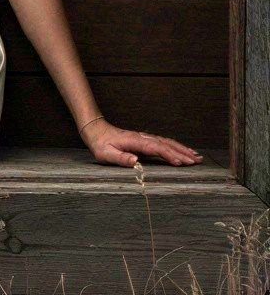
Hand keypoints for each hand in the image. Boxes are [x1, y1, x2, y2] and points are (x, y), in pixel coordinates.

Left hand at [82, 117, 200, 167]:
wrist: (97, 132)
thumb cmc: (101, 145)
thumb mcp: (106, 154)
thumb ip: (120, 158)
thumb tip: (135, 161)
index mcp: (136, 142)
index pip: (156, 148)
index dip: (169, 155)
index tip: (180, 162)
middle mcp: (144, 138)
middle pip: (167, 145)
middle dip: (183, 153)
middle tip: (197, 162)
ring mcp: (146, 138)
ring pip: (168, 143)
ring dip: (183, 149)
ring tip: (197, 157)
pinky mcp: (147, 140)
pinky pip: (165, 143)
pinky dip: (177, 147)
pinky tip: (185, 151)